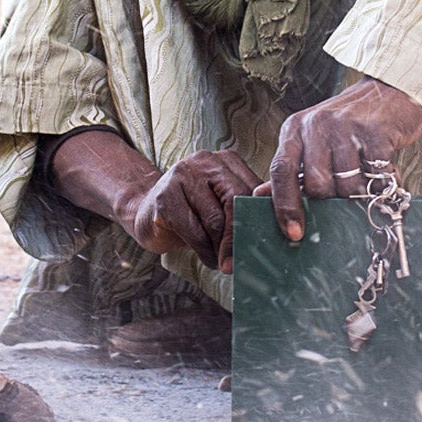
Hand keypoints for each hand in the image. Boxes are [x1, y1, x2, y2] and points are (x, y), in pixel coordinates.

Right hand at [117, 150, 262, 273]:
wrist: (147, 213)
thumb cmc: (193, 213)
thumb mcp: (222, 205)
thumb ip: (245, 210)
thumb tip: (274, 234)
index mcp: (226, 161)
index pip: (253, 189)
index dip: (262, 218)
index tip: (268, 244)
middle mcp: (204, 162)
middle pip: (236, 201)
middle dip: (240, 236)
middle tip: (242, 261)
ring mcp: (181, 176)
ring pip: (215, 220)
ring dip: (221, 248)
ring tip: (223, 261)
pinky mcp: (165, 198)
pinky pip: (194, 232)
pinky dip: (205, 252)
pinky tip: (208, 258)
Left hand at [266, 79, 421, 241]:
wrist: (387, 92)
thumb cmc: (346, 124)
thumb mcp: (311, 139)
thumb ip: (290, 168)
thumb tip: (260, 196)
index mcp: (295, 130)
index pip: (281, 171)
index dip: (285, 205)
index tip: (293, 232)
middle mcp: (316, 125)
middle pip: (317, 185)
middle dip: (331, 198)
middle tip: (344, 191)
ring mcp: (346, 127)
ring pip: (346, 185)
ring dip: (358, 192)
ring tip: (366, 179)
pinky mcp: (374, 133)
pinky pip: (374, 175)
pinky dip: (380, 182)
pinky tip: (383, 172)